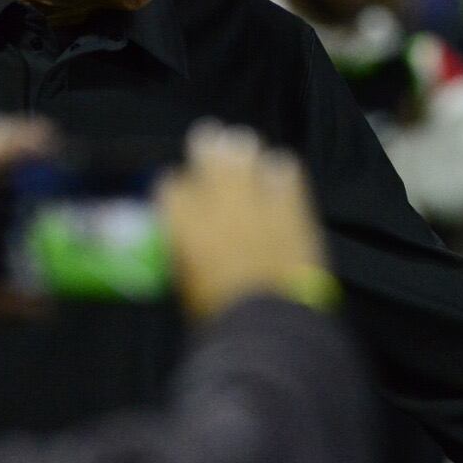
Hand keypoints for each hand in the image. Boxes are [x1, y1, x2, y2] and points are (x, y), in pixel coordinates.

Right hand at [155, 121, 329, 320]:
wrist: (269, 322)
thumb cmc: (219, 315)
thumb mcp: (186, 286)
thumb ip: (184, 254)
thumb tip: (187, 245)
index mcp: (183, 222)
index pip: (171, 185)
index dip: (176, 187)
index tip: (182, 192)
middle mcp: (216, 200)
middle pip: (208, 153)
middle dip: (207, 147)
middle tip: (211, 140)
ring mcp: (256, 197)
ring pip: (246, 154)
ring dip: (244, 153)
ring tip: (244, 150)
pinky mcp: (291, 205)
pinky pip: (286, 170)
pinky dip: (280, 170)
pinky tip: (279, 174)